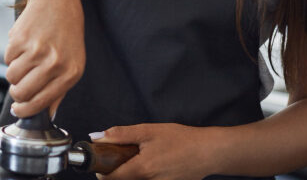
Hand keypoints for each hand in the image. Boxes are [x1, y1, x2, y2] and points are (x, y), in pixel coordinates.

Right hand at [4, 0, 84, 116]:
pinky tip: (24, 44)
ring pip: (11, 77)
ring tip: (25, 60)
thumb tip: (47, 115)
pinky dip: (11, 56)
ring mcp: (36, 50)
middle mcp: (55, 63)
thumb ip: (60, 91)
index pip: (41, 103)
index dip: (25, 110)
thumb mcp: (73, 63)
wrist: (57, 0)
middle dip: (16, 93)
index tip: (18, 110)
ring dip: (14, 72)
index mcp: (71, 73)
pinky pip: (6, 59)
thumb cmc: (66, 35)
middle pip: (21, 93)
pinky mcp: (20, 39)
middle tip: (18, 86)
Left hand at [93, 123, 219, 179]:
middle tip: (122, 155)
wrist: (209, 152)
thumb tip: (97, 137)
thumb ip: (121, 135)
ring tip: (143, 156)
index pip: (111, 179)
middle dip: (119, 170)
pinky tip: (156, 163)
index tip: (101, 161)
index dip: (102, 170)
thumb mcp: (148, 131)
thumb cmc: (181, 139)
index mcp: (142, 170)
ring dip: (133, 172)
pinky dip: (147, 174)